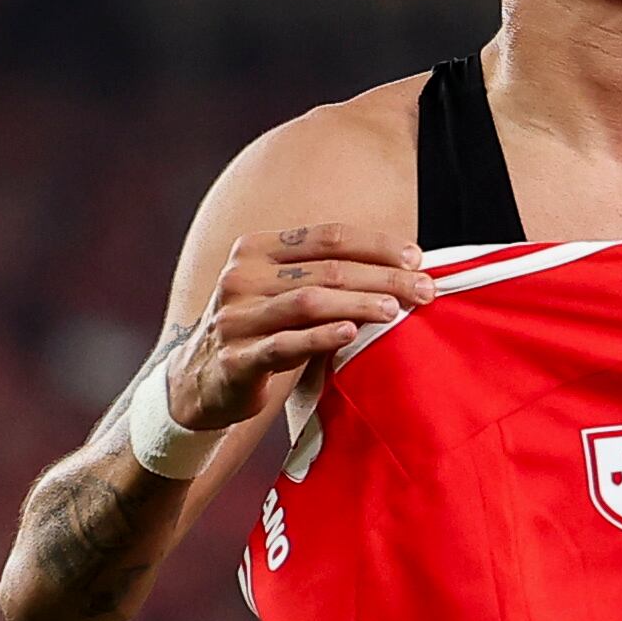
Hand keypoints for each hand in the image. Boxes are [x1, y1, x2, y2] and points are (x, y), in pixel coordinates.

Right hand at [163, 225, 435, 435]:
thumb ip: (321, 274)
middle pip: (326, 268)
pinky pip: (285, 344)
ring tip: (397, 309)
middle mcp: (241, 276)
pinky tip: (353, 332)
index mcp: (254, 249)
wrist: (196, 384)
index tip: (417, 257)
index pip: (327, 236)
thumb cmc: (257, 332)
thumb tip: (398, 265)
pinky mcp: (236, 359)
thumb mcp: (279, 292)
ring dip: (360, 302)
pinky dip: (322, 337)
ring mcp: (235, 318)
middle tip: (425, 289)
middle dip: (383, 276)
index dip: (376, 244)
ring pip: (310, 302)